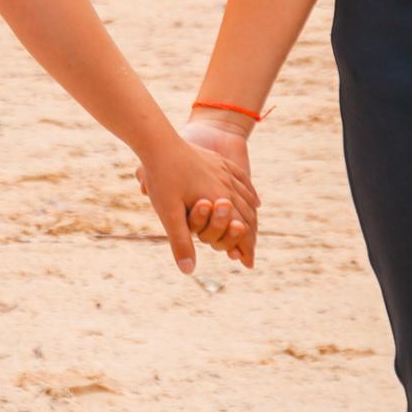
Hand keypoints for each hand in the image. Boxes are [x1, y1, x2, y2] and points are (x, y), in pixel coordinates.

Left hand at [136, 129, 257, 273]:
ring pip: (247, 197)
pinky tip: (253, 199)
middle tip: (250, 250)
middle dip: (251, 234)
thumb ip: (181, 241)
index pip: (240, 229)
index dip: (246, 249)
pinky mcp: (218, 160)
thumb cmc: (162, 177)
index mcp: (218, 200)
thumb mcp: (168, 212)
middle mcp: (226, 186)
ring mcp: (223, 171)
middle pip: (248, 214)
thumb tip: (188, 271)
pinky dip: (251, 193)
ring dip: (252, 215)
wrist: (159, 140)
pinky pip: (242, 178)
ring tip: (252, 228)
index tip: (248, 264)